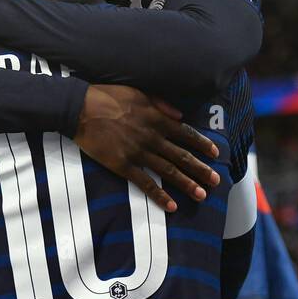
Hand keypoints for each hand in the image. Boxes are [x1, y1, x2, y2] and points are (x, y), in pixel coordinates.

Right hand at [73, 85, 220, 212]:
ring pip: (168, 171)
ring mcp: (138, 153)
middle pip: (182, 156)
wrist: (81, 109)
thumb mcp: (138, 93)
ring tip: (202, 195)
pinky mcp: (123, 165)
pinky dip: (159, 195)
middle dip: (201, 169)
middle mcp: (152, 137)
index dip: (202, 144)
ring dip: (187, 184)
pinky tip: (171, 205)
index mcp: (157, 119)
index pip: (186, 134)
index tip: (215, 154)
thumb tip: (181, 115)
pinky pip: (145, 183)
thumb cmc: (108, 97)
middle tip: (216, 181)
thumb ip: (161, 104)